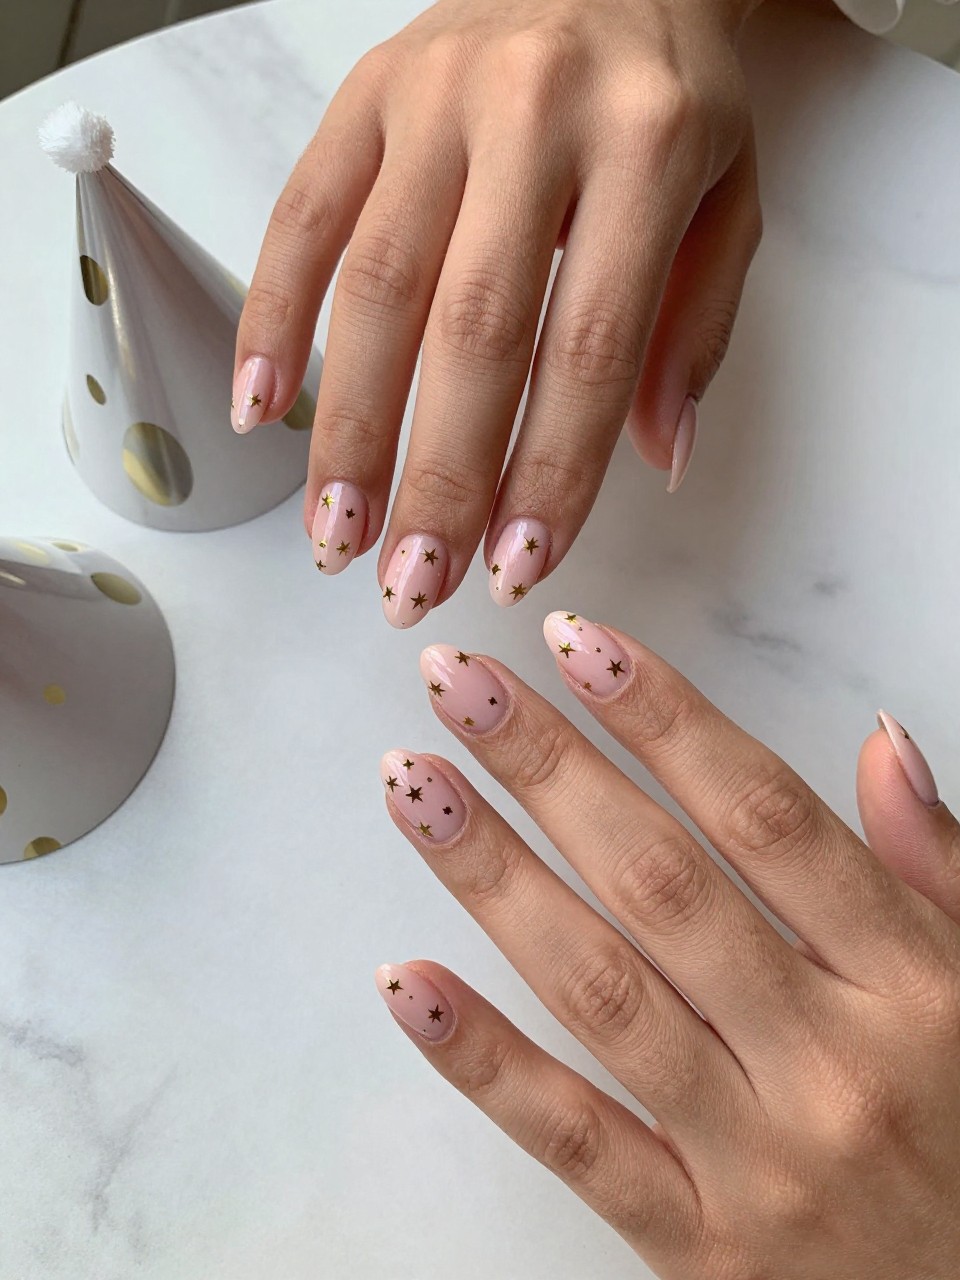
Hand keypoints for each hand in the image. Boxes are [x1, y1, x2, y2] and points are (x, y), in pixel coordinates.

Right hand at [235, 0, 762, 625]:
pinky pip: (301, 215)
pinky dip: (271, 319)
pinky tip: (261, 412)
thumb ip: (696, 332)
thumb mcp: (730, 201)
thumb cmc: (674, 95)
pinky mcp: (364, 94)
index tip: (515, 567)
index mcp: (646, 147)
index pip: (589, 348)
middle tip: (410, 583)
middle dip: (436, 477)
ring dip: (347, 430)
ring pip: (374, 287)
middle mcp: (533, 114)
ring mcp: (435, 97)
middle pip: (470, 331)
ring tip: (335, 538)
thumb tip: (655, 463)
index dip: (548, 473)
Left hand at [375, 616, 959, 1276]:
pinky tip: (403, 978)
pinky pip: (574, 1140)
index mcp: (915, 985)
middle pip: (660, 882)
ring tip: (415, 781)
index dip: (665, 717)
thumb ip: (935, 871)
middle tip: (458, 679)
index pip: (764, 816)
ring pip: (601, 990)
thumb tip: (880, 742)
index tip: (578, 642)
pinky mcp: (696, 1249)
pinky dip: (481, 1058)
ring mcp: (758, 1161)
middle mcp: (832, 1062)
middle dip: (549, 767)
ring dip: (493, 875)